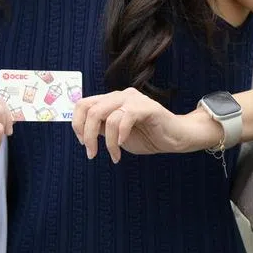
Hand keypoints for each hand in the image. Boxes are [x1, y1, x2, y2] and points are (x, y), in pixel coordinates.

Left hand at [71, 88, 221, 162]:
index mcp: (111, 100)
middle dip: (87, 135)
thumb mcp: (117, 134)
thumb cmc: (147, 136)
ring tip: (113, 156)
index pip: (82, 104)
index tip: (83, 144)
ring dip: (107, 142)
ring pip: (106, 115)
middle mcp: (120, 95)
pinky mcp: (146, 107)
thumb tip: (82, 130)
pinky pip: (124, 119)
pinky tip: (123, 146)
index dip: (77, 124)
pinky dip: (120, 136)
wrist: (175, 138)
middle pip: (90, 109)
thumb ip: (102, 128)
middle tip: (92, 153)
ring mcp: (134, 99)